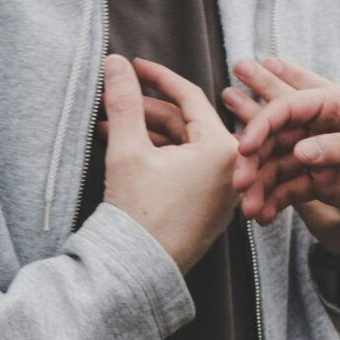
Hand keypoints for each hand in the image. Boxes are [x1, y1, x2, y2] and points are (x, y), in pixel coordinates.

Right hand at [101, 54, 239, 273]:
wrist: (136, 276)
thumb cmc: (138, 215)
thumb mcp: (127, 151)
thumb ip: (123, 102)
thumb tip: (114, 63)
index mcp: (223, 149)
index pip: (190, 97)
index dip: (157, 77)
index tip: (132, 64)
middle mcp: (232, 167)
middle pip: (184, 122)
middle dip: (144, 108)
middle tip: (111, 96)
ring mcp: (222, 188)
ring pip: (181, 145)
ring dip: (145, 132)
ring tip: (106, 123)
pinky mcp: (209, 205)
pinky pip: (184, 167)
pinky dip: (156, 154)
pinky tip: (122, 145)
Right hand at [227, 41, 339, 228]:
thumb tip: (301, 153)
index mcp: (338, 102)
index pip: (290, 108)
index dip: (264, 125)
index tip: (247, 150)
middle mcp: (322, 125)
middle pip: (275, 137)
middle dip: (252, 159)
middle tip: (240, 184)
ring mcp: (319, 153)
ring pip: (276, 166)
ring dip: (259, 186)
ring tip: (250, 211)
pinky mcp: (321, 180)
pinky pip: (289, 190)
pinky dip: (274, 202)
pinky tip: (263, 217)